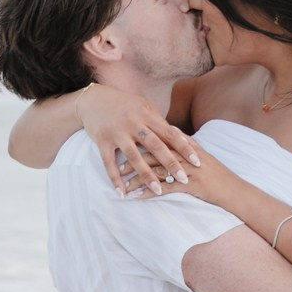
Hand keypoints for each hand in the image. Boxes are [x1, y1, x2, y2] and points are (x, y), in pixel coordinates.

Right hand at [80, 89, 202, 196]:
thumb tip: (178, 136)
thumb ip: (158, 121)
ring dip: (147, 175)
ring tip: (158, 191)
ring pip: (134, 156)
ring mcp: (117, 132)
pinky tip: (122, 193)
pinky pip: (109, 162)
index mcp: (147, 115)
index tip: (198, 161)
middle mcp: (133, 123)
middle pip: (155, 145)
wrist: (93, 99)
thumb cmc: (123, 104)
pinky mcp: (102, 140)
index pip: (170, 133)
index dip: (184, 147)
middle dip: (171, 163)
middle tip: (184, 179)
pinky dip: (115, 178)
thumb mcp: (143, 106)